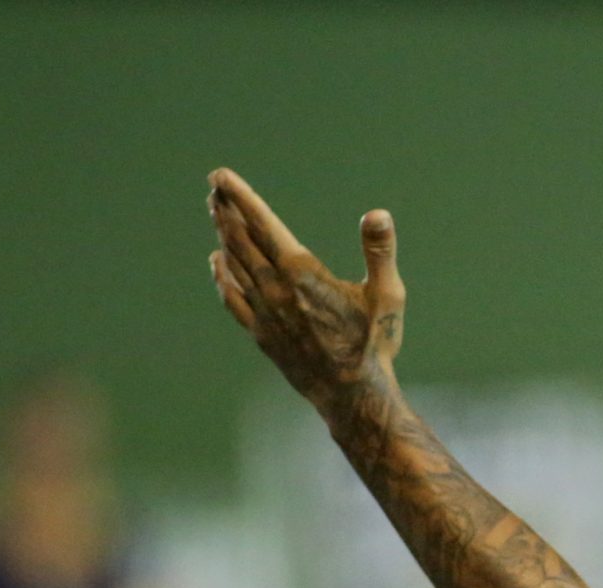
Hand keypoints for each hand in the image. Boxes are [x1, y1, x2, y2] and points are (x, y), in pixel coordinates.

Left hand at [207, 168, 405, 418]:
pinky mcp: (261, 334)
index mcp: (301, 274)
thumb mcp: (387, 295)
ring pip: (233, 264)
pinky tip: (217, 262)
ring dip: (223, 235)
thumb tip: (378, 213)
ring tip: (216, 212)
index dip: (240, 197)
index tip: (220, 176)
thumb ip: (378, 251)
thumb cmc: (373, 344)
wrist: (352, 397)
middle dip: (226, 209)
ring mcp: (264, 313)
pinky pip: (232, 297)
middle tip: (215, 187)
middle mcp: (274, 289)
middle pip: (240, 240)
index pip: (262, 224)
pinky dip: (222, 275)